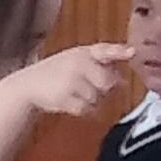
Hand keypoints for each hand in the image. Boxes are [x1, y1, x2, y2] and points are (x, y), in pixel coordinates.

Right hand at [18, 43, 137, 119]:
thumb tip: (123, 82)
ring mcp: (70, 81)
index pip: (105, 50)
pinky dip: (82, 109)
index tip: (133, 52)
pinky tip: (70, 101)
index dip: (119, 51)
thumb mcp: (77, 62)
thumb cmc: (57, 73)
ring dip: (90, 99)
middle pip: (107, 82)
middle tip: (88, 85)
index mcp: (83, 52)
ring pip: (97, 98)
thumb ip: (101, 67)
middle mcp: (77, 64)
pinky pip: (87, 109)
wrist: (27, 85)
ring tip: (73, 93)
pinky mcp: (64, 97)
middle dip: (102, 88)